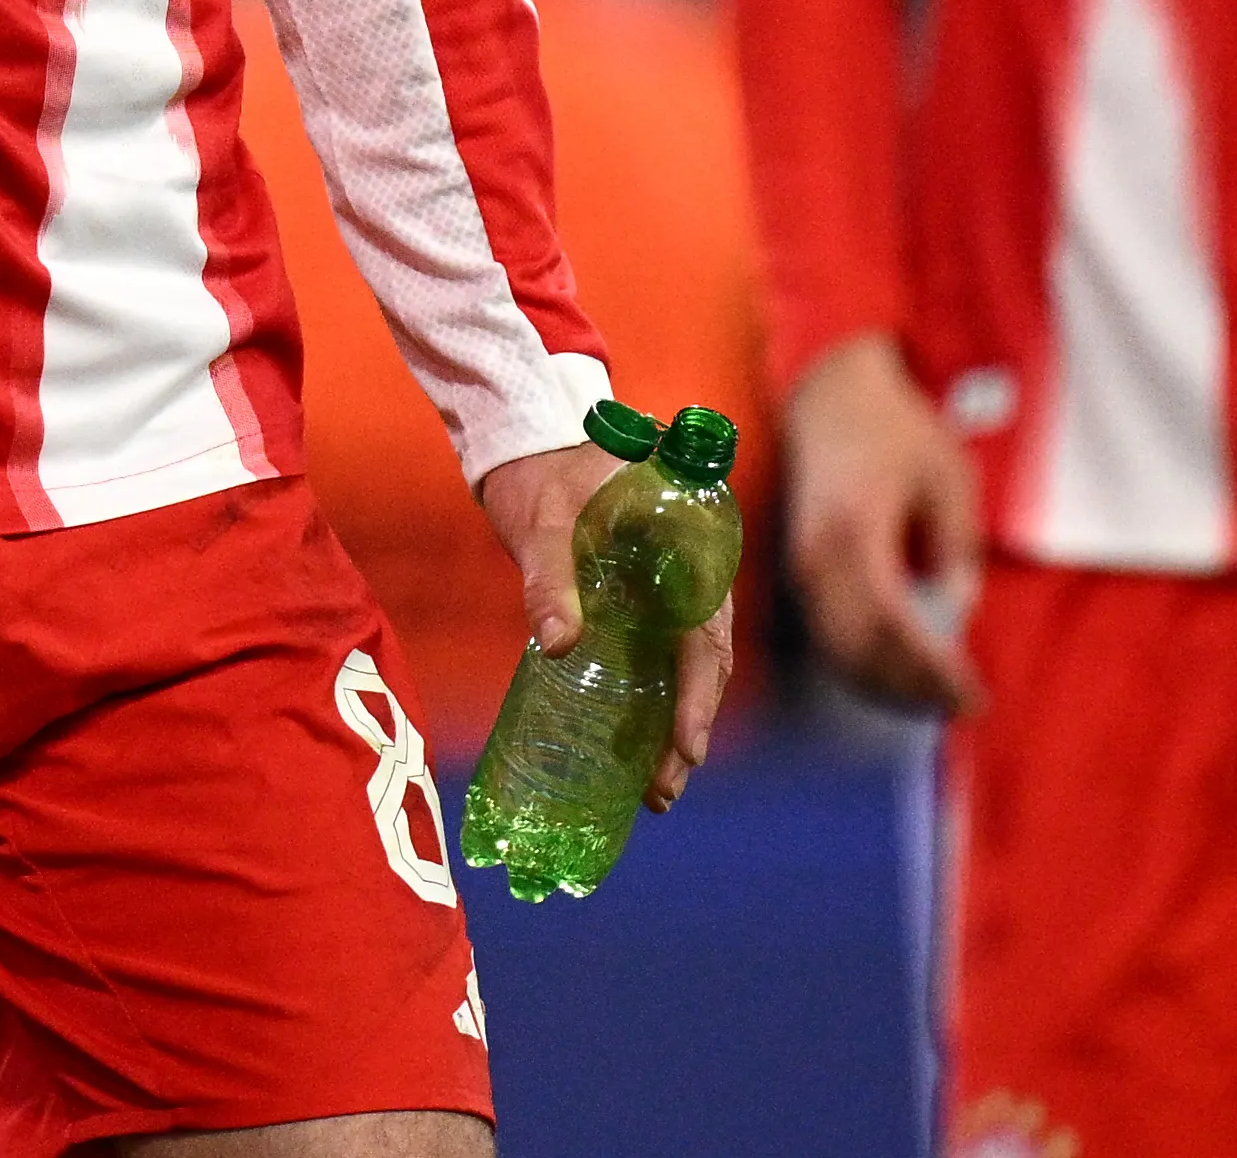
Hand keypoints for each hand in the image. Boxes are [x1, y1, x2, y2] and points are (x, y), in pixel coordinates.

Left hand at [476, 440, 738, 808]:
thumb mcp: (542, 523)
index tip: (688, 746)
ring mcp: (663, 594)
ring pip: (681, 669)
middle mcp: (687, 576)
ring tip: (655, 791)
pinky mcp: (636, 606)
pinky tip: (631, 754)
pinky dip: (648, 706)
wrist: (529, 445)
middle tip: (665, 788)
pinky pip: (654, 660)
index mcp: (685, 547)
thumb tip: (557, 647)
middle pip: (701, 663)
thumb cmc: (543, 475)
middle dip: (688, 728)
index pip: (708, 630)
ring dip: (671, 727)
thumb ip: (549, 578)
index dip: (700, 693)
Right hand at [783, 336, 987, 714]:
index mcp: (854, 528)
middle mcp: (816, 553)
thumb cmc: (898, 432)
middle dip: (910, 688)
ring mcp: (800, 562)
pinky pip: (825, 632)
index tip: (973, 697)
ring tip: (937, 700)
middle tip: (963, 708)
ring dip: (884, 684)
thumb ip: (955, 551)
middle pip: (856, 647)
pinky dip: (862, 664)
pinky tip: (900, 675)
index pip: (890, 622)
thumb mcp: (948, 481)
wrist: (830, 394)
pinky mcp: (799, 567)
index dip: (930, 669)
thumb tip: (952, 615)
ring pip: (834, 648)